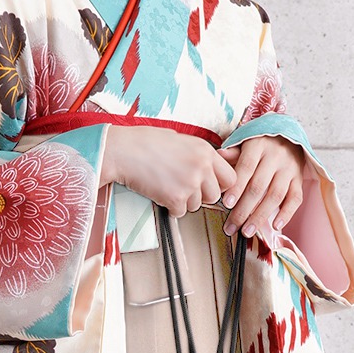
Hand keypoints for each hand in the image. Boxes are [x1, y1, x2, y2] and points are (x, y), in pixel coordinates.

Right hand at [102, 125, 237, 218]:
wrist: (123, 151)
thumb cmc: (145, 142)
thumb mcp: (181, 140)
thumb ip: (199, 155)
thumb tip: (210, 171)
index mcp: (205, 150)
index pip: (230, 178)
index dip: (220, 184)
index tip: (208, 185)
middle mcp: (201, 166)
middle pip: (215, 195)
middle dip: (201, 195)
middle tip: (183, 188)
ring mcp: (190, 183)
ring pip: (197, 205)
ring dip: (183, 201)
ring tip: (167, 185)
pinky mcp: (176, 198)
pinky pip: (180, 212)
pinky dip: (170, 207)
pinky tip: (159, 192)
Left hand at [222, 135, 306, 238]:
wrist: (288, 135)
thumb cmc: (260, 144)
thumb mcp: (245, 142)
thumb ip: (233, 153)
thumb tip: (218, 156)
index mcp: (258, 146)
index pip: (246, 168)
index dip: (236, 187)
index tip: (226, 204)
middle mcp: (276, 157)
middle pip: (258, 186)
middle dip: (243, 210)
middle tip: (231, 227)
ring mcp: (289, 169)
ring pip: (275, 195)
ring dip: (260, 216)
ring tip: (247, 231)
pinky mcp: (299, 179)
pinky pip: (295, 198)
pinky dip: (286, 214)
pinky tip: (275, 226)